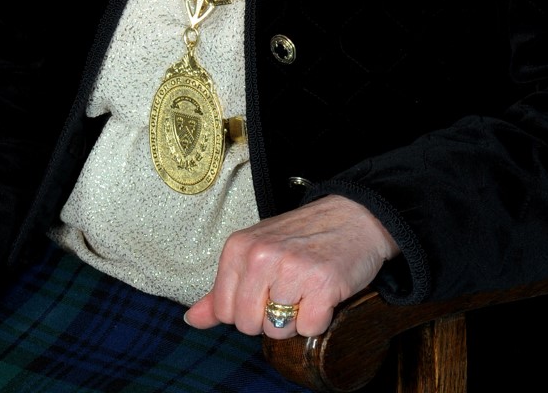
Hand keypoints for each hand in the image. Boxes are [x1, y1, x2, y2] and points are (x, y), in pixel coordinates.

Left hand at [183, 194, 398, 337]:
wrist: (354, 216)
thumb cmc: (304, 237)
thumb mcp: (257, 252)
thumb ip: (221, 289)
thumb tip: (192, 319)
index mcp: (239, 247)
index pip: (224, 311)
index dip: (248, 309)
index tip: (267, 288)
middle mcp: (261, 256)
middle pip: (249, 325)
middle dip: (270, 318)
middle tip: (290, 288)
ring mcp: (291, 268)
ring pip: (277, 330)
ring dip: (296, 318)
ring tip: (307, 288)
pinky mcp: (322, 283)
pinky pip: (309, 329)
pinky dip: (319, 318)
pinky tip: (324, 292)